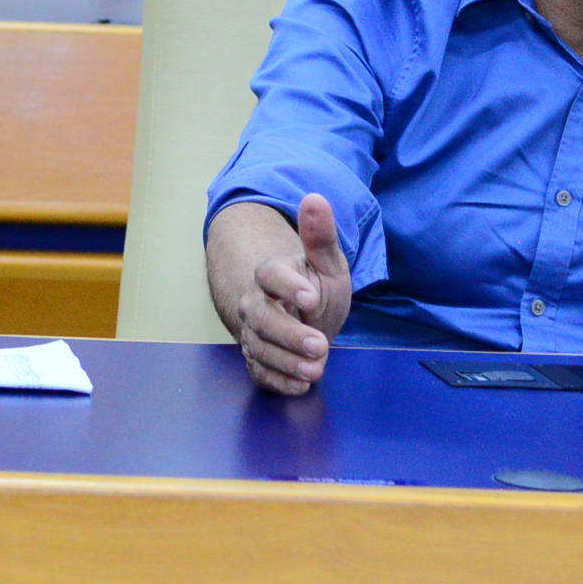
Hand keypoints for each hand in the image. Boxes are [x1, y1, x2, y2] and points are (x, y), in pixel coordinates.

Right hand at [228, 194, 354, 395]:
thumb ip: (320, 236)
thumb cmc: (317, 288)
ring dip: (286, 361)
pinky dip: (278, 380)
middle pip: (262, 318)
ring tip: (316, 369)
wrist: (305, 320)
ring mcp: (254, 333)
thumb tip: (315, 198)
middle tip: (319, 345)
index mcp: (273, 274)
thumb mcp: (328, 264)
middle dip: (289, 334)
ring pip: (260, 348)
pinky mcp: (257, 359)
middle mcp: (257, 303)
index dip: (289, 287)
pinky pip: (260, 371)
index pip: (271, 276)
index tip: (313, 298)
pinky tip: (301, 384)